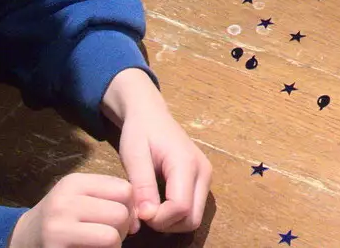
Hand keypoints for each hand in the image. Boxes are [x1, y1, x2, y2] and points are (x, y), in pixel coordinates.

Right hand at [9, 173, 136, 247]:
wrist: (22, 239)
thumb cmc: (60, 217)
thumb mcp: (79, 196)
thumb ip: (109, 197)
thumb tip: (138, 218)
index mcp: (74, 183)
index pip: (125, 190)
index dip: (131, 207)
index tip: (120, 218)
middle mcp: (65, 202)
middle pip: (120, 214)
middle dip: (122, 229)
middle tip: (109, 235)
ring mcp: (58, 228)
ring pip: (112, 237)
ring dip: (113, 245)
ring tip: (100, 245)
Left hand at [102, 68, 211, 231]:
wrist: (150, 115)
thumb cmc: (140, 132)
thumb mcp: (135, 156)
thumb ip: (142, 186)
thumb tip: (146, 217)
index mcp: (187, 163)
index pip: (181, 208)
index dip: (157, 218)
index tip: (137, 211)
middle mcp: (203, 172)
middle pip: (192, 219)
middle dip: (166, 224)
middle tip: (143, 212)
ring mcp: (205, 177)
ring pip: (193, 218)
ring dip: (170, 222)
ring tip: (148, 207)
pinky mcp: (202, 181)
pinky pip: (192, 210)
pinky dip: (175, 216)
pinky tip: (157, 203)